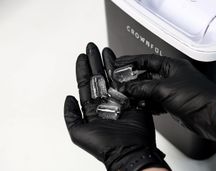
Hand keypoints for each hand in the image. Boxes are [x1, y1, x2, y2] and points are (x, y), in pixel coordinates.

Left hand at [64, 43, 170, 170]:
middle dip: (94, 62)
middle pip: (98, 77)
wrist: (129, 150)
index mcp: (92, 109)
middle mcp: (105, 103)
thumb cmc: (104, 145)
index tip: (82, 57)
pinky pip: (128, 82)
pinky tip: (121, 62)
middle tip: (92, 47)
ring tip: (104, 50)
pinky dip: (124, 71)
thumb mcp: (78, 133)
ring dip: (108, 63)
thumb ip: (71, 115)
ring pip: (112, 77)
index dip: (83, 70)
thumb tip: (68, 99)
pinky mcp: (133, 100)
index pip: (86, 85)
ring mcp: (119, 100)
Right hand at [115, 54, 215, 146]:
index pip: (146, 60)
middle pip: (146, 76)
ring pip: (149, 90)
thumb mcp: (164, 89)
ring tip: (126, 96)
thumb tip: (129, 88)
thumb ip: (143, 88)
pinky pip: (154, 101)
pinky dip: (146, 104)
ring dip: (138, 93)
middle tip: (120, 83)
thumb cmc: (198, 97)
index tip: (119, 64)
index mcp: (171, 66)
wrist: (211, 115)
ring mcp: (171, 90)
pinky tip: (139, 105)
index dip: (131, 62)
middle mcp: (171, 77)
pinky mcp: (172, 103)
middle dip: (133, 80)